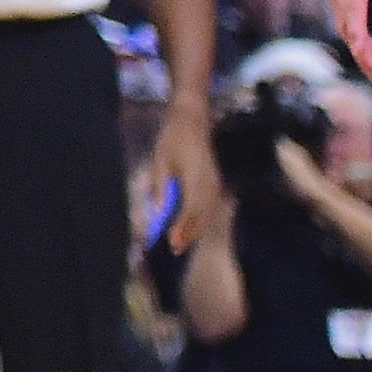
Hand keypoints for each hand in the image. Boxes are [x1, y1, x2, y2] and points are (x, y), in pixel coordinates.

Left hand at [158, 112, 229, 252]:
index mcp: (195, 180)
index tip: (172, 243)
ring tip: (181, 242)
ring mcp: (215, 186)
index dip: (182, 229)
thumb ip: (160, 187)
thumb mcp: (160, 162)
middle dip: (189, 234)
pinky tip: (191, 226)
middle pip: (201, 217)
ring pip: (207, 215)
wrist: (193, 122)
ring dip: (195, 229)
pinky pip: (210, 208)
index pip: (190, 211)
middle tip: (175, 249)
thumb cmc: (173, 139)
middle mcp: (209, 186)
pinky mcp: (216, 184)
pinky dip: (201, 220)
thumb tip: (155, 211)